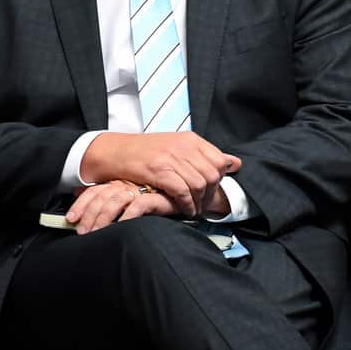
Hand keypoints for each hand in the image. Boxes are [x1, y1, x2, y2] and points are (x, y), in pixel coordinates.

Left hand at [65, 180, 179, 233]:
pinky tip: (120, 226)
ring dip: (103, 218)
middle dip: (89, 215)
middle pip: (102, 196)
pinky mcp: (158, 196)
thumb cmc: (156, 199)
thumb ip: (108, 199)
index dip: (81, 204)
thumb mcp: (128, 198)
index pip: (95, 190)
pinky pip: (138, 205)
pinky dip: (128, 216)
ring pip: (116, 200)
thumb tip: (80, 199)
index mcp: (119, 182)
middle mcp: (128, 184)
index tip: (72, 218)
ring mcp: (142, 189)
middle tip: (83, 231)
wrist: (183, 196)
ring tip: (97, 232)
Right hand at [80, 132, 240, 217]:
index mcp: (191, 139)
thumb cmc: (147, 152)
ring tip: (195, 210)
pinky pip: (182, 191)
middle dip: (211, 194)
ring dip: (199, 202)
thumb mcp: (179, 146)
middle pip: (212, 174)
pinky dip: (187, 204)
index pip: (219, 161)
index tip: (213, 191)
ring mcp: (171, 158)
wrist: (115, 152)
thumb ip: (207, 155)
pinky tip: (185, 210)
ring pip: (199, 184)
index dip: (220, 180)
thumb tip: (236, 163)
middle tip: (205, 205)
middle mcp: (183, 146)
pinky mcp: (158, 171)